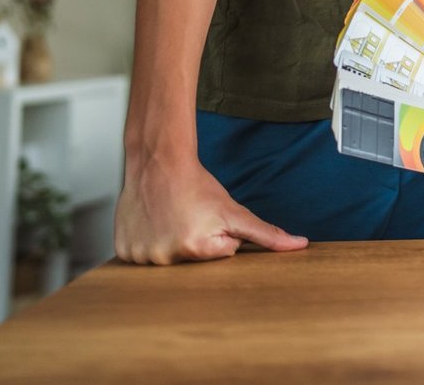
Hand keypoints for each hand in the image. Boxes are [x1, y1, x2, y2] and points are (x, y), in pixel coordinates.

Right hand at [114, 152, 306, 264]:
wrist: (158, 163)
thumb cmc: (197, 185)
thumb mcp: (234, 210)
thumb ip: (267, 234)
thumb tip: (300, 246)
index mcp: (196, 250)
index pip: (222, 255)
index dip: (221, 235)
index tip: (209, 218)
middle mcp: (166, 258)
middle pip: (195, 261)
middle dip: (197, 242)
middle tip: (188, 218)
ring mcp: (141, 256)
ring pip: (169, 259)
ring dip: (172, 242)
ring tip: (170, 219)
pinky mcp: (123, 251)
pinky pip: (142, 256)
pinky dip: (149, 242)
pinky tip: (153, 224)